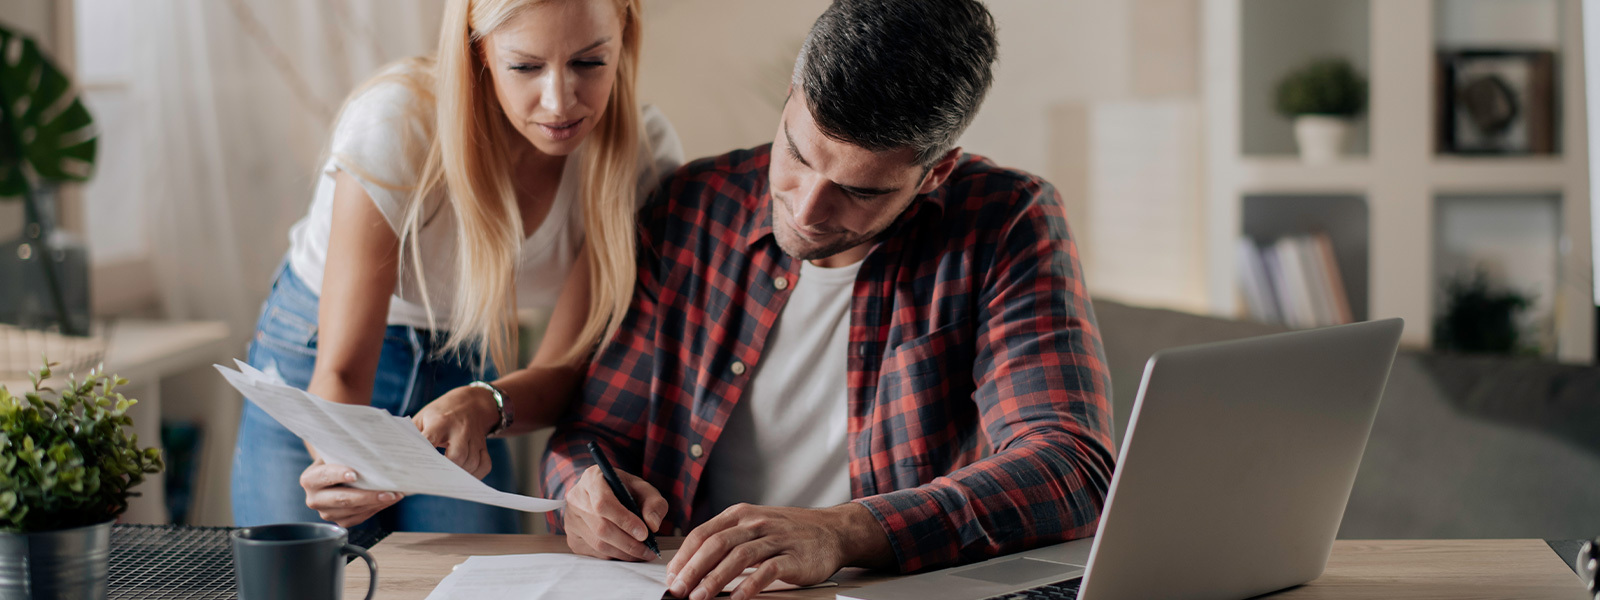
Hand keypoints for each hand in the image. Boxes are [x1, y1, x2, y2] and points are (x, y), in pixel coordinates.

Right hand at [300, 460, 402, 527]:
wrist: (336, 474)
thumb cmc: (339, 460)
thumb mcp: (337, 453)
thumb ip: (346, 453)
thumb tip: (372, 451)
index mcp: (310, 479)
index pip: (325, 476)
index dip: (339, 475)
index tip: (355, 474)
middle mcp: (314, 499)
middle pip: (343, 499)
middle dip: (368, 496)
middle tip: (389, 492)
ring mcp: (326, 513)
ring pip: (354, 510)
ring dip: (377, 503)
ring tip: (395, 495)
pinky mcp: (339, 521)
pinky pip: (359, 517)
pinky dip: (375, 509)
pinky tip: (387, 501)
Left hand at [413, 385, 500, 478]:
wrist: (472, 402)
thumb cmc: (441, 412)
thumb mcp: (423, 417)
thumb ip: (412, 435)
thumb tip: (397, 457)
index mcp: (441, 421)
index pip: (430, 440)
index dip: (423, 456)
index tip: (413, 471)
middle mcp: (460, 429)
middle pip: (457, 455)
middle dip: (446, 471)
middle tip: (433, 480)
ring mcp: (474, 438)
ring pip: (472, 462)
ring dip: (460, 475)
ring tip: (446, 480)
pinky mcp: (483, 445)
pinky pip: (484, 465)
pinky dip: (475, 475)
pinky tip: (464, 477)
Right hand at [563, 464, 668, 560]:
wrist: (604, 494)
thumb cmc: (624, 490)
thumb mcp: (643, 488)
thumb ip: (653, 503)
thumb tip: (653, 525)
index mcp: (592, 479)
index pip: (603, 503)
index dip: (624, 520)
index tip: (644, 533)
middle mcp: (576, 498)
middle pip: (601, 527)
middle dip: (628, 543)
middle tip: (649, 550)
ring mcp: (571, 520)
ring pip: (598, 543)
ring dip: (624, 553)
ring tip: (643, 553)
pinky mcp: (572, 537)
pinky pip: (594, 553)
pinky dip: (614, 556)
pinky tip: (628, 552)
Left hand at [666, 503, 888, 599]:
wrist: (833, 531)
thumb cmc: (790, 532)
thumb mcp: (755, 524)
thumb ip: (728, 538)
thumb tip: (692, 564)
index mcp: (740, 514)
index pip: (703, 533)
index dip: (683, 556)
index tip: (672, 577)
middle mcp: (755, 523)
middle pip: (716, 544)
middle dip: (692, 569)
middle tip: (678, 590)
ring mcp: (775, 538)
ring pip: (738, 556)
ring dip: (715, 578)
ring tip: (699, 597)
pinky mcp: (793, 557)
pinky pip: (768, 570)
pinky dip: (750, 585)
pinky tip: (738, 599)